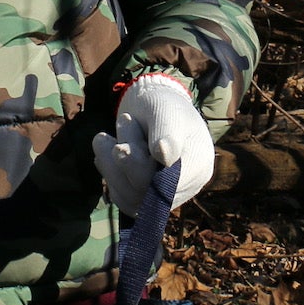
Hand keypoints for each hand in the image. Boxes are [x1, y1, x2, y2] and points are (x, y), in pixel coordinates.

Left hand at [92, 72, 213, 213]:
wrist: (153, 110)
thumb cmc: (164, 105)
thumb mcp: (165, 110)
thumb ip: (166, 132)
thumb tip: (163, 157)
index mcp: (198, 166)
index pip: (168, 184)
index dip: (139, 168)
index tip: (120, 146)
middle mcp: (185, 187)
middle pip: (146, 193)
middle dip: (124, 160)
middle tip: (119, 127)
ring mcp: (164, 196)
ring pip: (130, 199)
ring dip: (110, 166)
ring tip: (105, 137)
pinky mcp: (145, 198)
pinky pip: (121, 198)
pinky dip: (109, 173)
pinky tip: (106, 152)